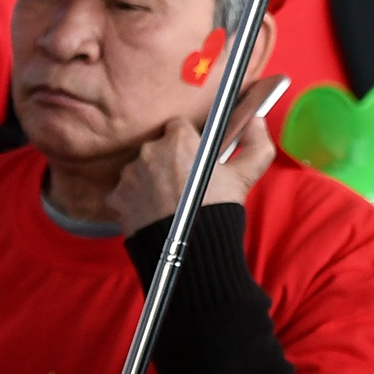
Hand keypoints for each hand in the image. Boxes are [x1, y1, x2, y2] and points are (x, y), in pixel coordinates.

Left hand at [108, 76, 285, 236]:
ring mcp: (130, 175)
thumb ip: (256, 143)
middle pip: (157, 146)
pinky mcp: (117, 197)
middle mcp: (149, 151)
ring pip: (140, 167)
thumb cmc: (218, 208)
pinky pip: (125, 191)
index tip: (195, 155)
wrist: (191, 250)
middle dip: (169, 158)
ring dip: (151, 177)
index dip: (189, 141)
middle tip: (184, 180)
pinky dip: (136, 198)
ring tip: (168, 198)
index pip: (178, 126)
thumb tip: (256, 123)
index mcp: (178, 139)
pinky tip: (153, 209)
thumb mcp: (247, 174)